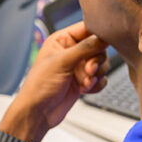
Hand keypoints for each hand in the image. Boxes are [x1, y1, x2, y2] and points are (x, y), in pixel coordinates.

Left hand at [0, 22, 108, 141]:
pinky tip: (85, 89)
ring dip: (96, 74)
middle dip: (97, 61)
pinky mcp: (83, 81)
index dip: (98, 35)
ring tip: (84, 82)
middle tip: (88, 70)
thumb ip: (85, 48)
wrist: (38, 113)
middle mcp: (71, 51)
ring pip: (101, 63)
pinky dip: (96, 84)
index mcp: (62, 40)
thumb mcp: (62, 62)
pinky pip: (100, 78)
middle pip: (98, 47)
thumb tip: (103, 37)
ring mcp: (78, 67)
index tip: (103, 44)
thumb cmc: (39, 85)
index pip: (87, 29)